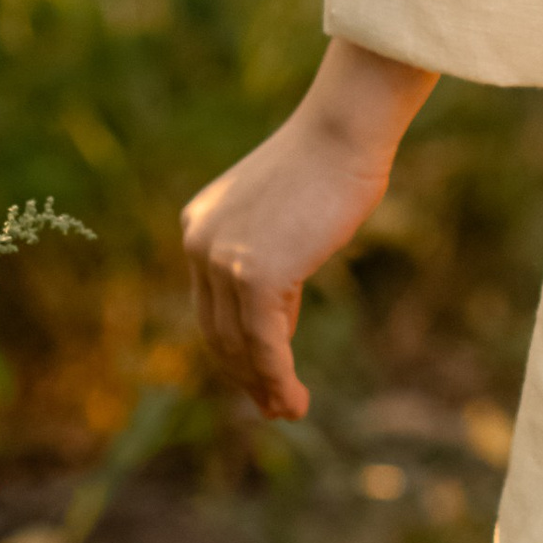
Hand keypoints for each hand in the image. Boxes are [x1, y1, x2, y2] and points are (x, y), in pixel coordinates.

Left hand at [181, 43, 435, 418]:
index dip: (236, 344)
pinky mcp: (253, 278)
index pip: (213, 301)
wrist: (343, 130)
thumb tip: (275, 321)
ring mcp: (223, 262)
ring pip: (239, 344)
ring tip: (287, 411)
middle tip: (271, 406)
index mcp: (201, 224)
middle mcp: (200, 244)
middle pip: (218, 330)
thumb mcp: (287, 217)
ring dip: (263, 385)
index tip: (259, 373)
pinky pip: (264, 345)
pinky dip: (277, 380)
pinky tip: (293, 402)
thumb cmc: (331, 161)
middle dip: (244, 373)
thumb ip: (272, 262)